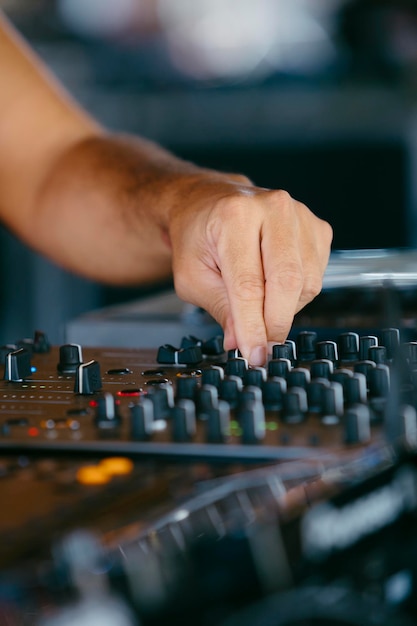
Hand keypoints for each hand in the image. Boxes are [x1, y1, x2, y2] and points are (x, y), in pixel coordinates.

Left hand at [169, 181, 332, 365]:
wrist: (209, 203)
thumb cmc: (198, 237)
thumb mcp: (192, 276)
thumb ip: (220, 309)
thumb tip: (243, 342)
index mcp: (234, 216)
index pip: (249, 284)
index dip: (254, 326)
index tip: (255, 354)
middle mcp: (272, 207)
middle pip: (287, 281)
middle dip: (275, 323)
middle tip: (263, 346)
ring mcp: (300, 215)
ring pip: (306, 283)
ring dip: (285, 308)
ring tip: (258, 303)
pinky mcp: (317, 227)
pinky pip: (317, 276)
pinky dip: (297, 294)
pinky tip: (274, 286)